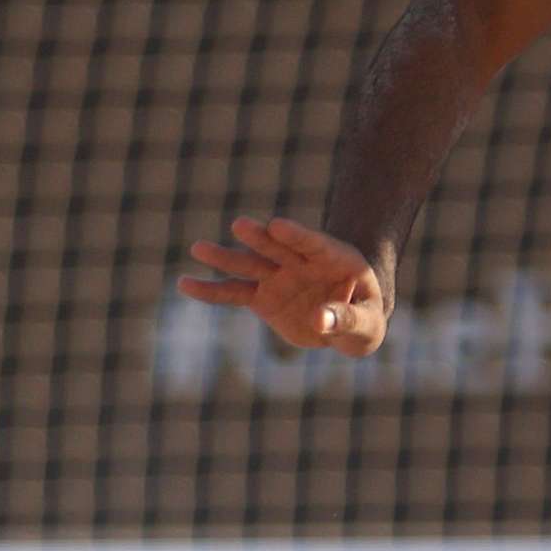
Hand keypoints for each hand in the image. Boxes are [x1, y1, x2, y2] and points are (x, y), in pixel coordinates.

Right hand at [177, 215, 390, 355]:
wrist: (348, 324)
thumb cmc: (363, 319)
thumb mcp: (365, 325)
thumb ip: (346, 319)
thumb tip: (320, 319)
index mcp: (336, 259)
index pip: (315, 243)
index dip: (297, 235)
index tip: (277, 225)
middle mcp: (302, 263)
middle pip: (278, 247)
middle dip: (260, 237)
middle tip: (240, 225)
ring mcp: (279, 277)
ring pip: (250, 265)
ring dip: (226, 258)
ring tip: (198, 248)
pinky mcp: (262, 298)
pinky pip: (233, 293)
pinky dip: (211, 290)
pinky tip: (185, 284)